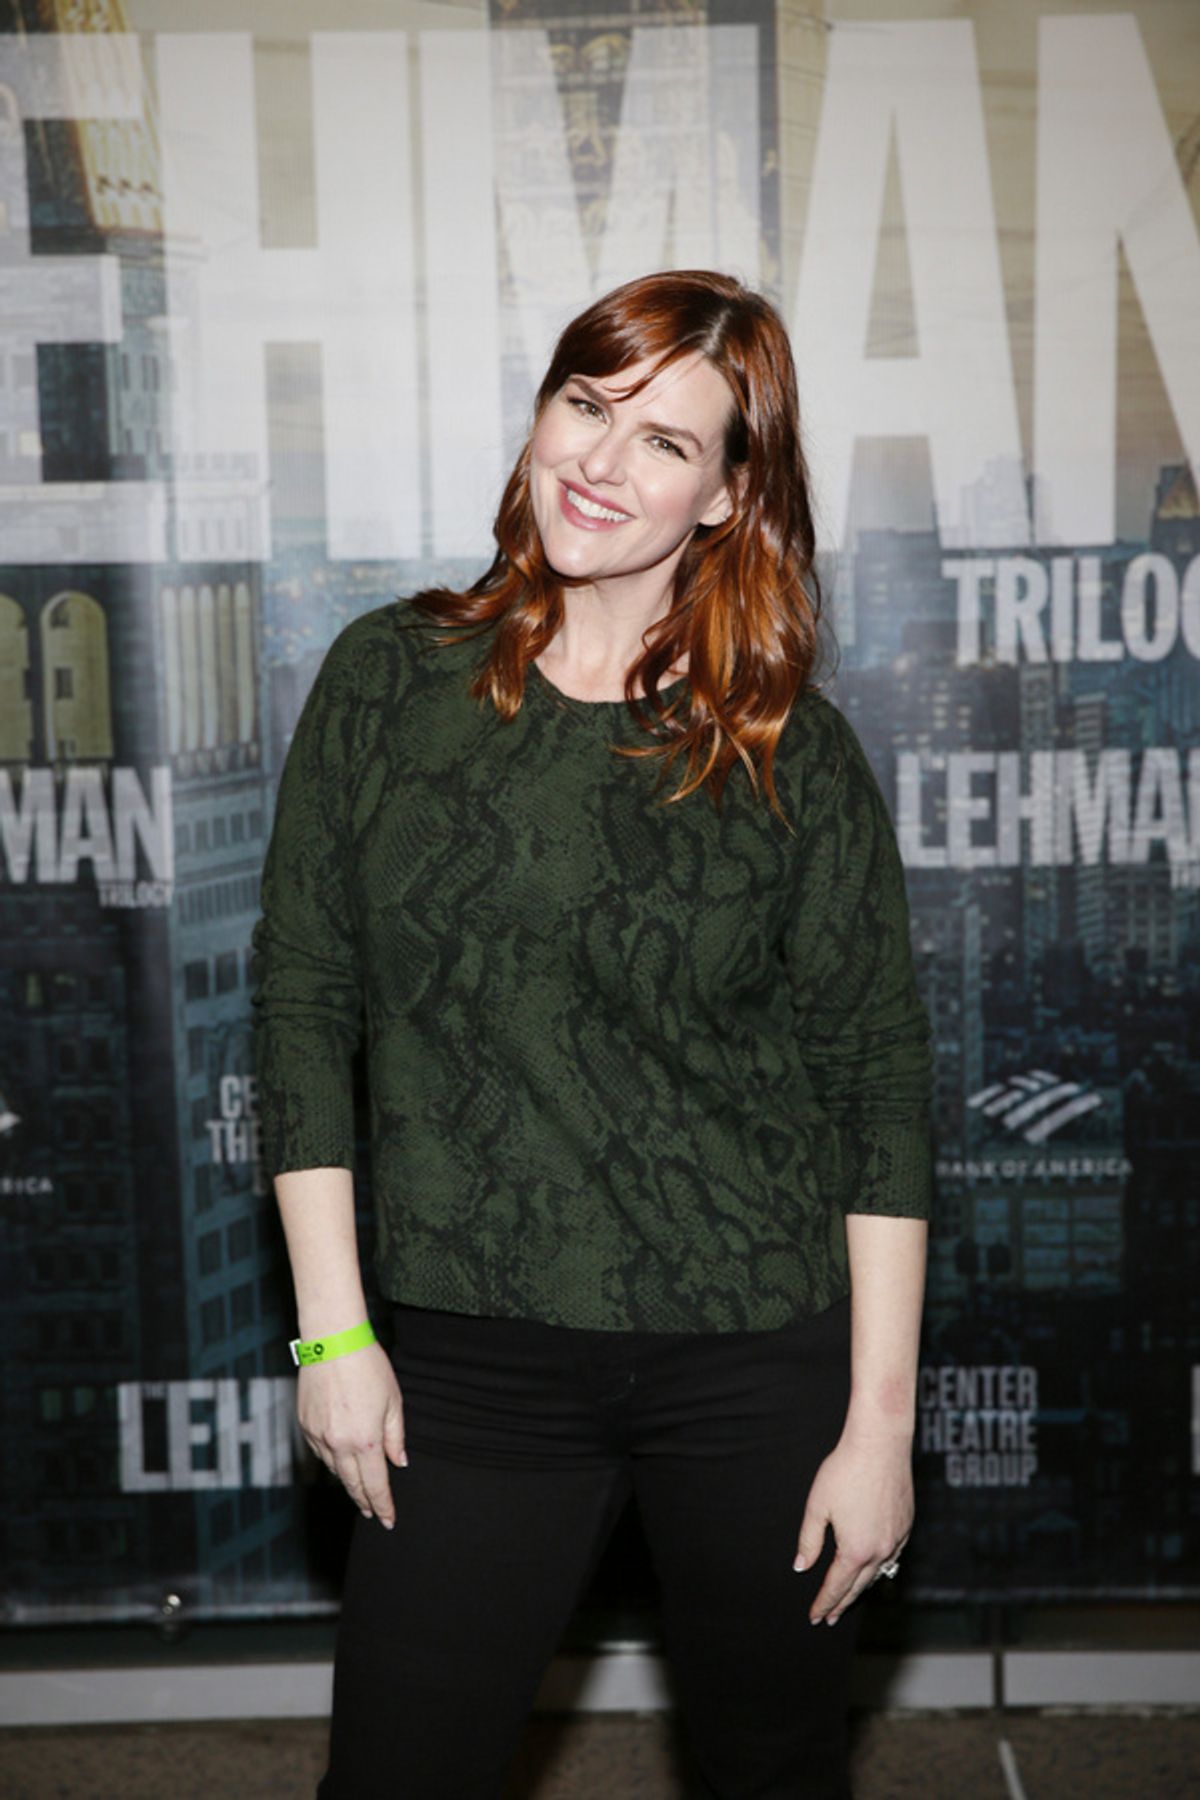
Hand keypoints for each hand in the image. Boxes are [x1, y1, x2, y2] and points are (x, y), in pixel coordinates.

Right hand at [296, 1342, 407, 1527]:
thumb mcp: (393, 1401)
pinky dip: (332, 1459)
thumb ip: (396, 1436)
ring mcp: (318, 1436)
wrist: (332, 1341)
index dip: (383, 1505)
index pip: (375, 1485)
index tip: (388, 1520)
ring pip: (334, 1469)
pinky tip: (340, 1459)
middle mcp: (339, 1444)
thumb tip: (399, 1462)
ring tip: (358, 1489)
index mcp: (365, 1441)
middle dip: (364, 1501)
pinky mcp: (305, 1424)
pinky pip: (320, 1452)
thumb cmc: (368, 1366)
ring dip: (348, 1480)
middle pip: (352, 1484)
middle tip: (372, 1512)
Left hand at [793, 1423, 913, 1624]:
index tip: (815, 1616)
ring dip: (862, 1586)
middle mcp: (880, 1550)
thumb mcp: (817, 1506)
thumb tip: (801, 1566)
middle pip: (858, 1586)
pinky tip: (873, 1566)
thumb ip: (808, 1540)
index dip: (824, 1603)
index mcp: (855, 1549)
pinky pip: (892, 1555)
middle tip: (830, 1617)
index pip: (837, 1586)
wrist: (880, 1444)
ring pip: (878, 1573)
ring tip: (849, 1596)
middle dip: (842, 1603)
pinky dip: (880, 1566)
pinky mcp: (906, 1525)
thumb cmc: (845, 1470)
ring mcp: (897, 1539)